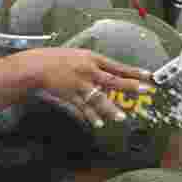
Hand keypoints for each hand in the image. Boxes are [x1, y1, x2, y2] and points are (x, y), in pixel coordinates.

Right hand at [25, 48, 151, 128]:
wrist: (34, 67)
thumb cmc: (53, 60)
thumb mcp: (75, 57)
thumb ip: (90, 66)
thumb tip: (105, 75)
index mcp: (91, 58)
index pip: (117, 65)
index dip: (133, 71)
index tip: (147, 75)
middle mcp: (87, 70)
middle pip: (113, 79)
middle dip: (130, 86)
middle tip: (144, 90)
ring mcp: (79, 84)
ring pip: (99, 98)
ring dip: (110, 109)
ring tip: (121, 118)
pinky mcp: (70, 95)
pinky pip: (83, 108)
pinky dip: (91, 116)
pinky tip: (98, 123)